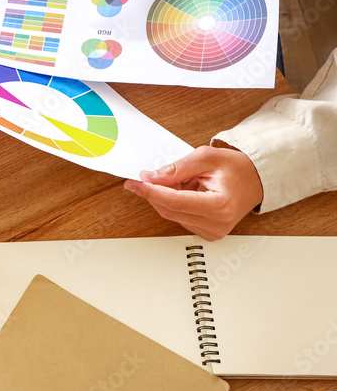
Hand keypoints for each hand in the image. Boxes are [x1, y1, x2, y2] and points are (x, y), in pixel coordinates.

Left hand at [124, 145, 263, 239]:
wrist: (257, 180)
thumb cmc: (237, 168)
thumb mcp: (206, 158)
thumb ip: (176, 169)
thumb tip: (150, 178)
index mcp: (220, 206)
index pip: (174, 201)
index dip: (149, 191)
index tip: (133, 183)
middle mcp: (217, 223)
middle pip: (169, 210)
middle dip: (153, 192)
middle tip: (143, 177)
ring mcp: (213, 231)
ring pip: (172, 214)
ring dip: (166, 196)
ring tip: (183, 180)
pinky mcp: (209, 233)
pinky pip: (180, 218)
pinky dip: (175, 203)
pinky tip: (186, 190)